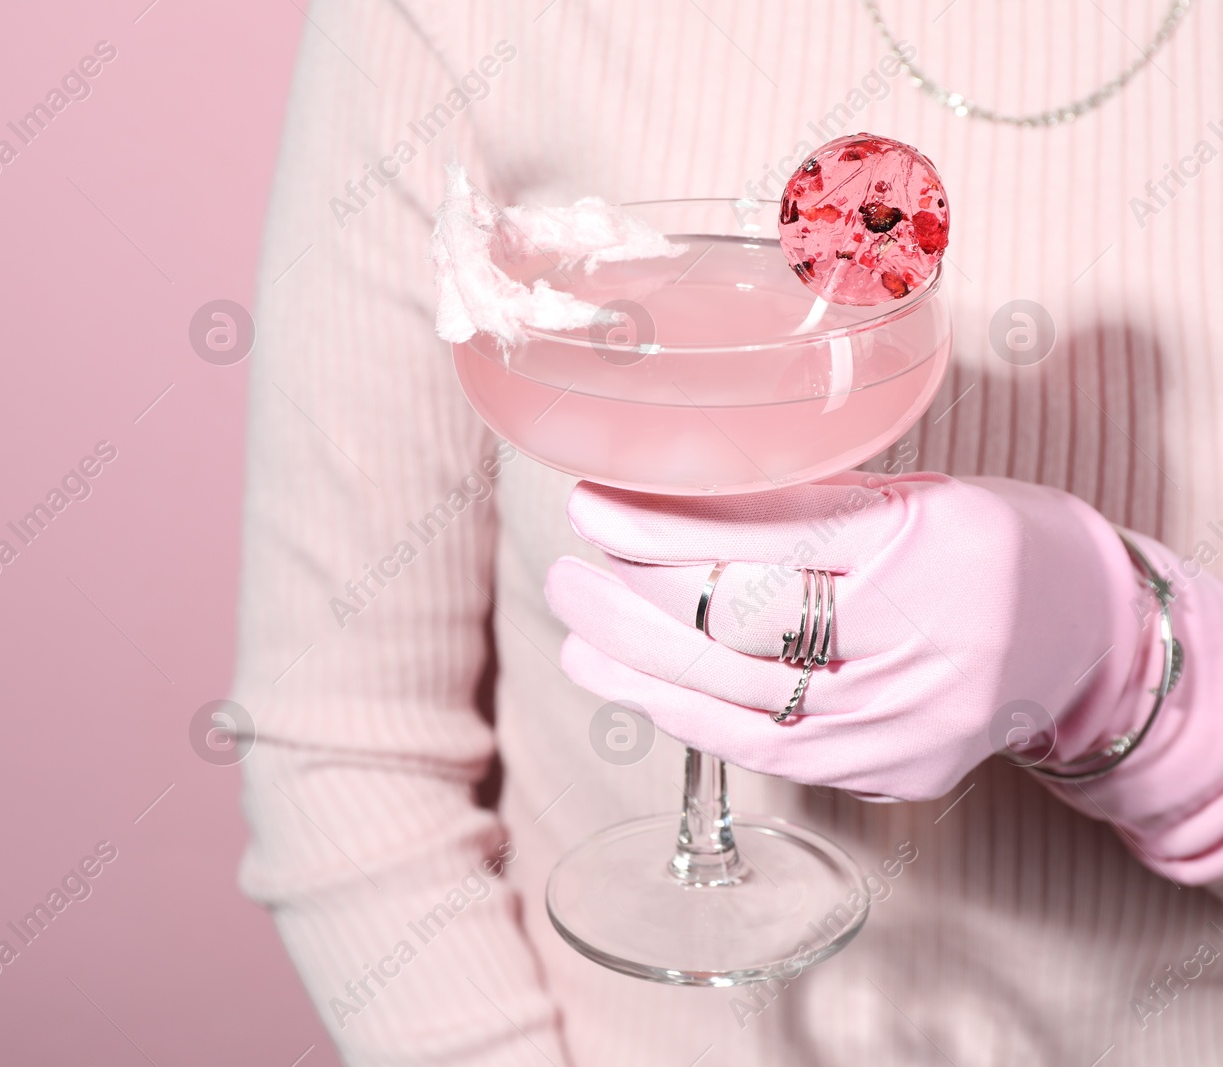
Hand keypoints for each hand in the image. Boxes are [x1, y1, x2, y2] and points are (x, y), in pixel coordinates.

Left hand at [545, 471, 1152, 800]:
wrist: (1083, 633)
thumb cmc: (984, 545)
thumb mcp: (906, 496)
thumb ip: (799, 507)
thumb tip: (662, 502)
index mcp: (924, 546)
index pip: (766, 540)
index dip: (663, 527)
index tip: (590, 505)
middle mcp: (918, 642)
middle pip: (741, 627)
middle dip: (633, 603)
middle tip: (566, 576)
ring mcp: (906, 722)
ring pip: (740, 701)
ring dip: (640, 669)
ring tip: (576, 634)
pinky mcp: (895, 773)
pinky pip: (768, 750)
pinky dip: (691, 717)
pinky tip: (635, 688)